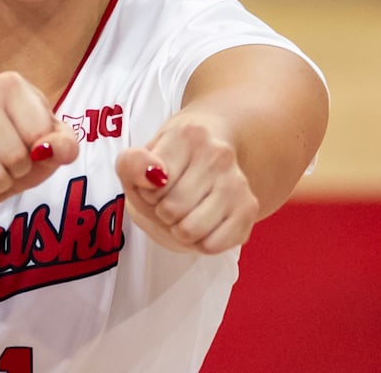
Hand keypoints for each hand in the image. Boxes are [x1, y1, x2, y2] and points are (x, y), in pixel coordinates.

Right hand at [0, 71, 79, 223]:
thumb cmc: (21, 142)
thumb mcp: (51, 141)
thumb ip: (64, 144)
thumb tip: (54, 149)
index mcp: (10, 85)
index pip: (39, 134)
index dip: (42, 150)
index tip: (32, 143)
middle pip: (15, 157)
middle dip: (20, 169)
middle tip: (13, 161)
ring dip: (1, 185)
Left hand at [116, 115, 259, 253]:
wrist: (208, 156)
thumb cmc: (168, 163)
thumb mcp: (137, 160)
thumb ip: (131, 164)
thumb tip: (154, 176)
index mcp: (188, 135)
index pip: (152, 186)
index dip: (147, 193)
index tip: (156, 182)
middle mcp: (218, 154)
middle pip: (171, 210)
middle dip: (163, 212)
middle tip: (172, 198)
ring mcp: (237, 181)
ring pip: (191, 231)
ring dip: (179, 230)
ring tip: (186, 210)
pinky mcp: (249, 208)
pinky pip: (212, 245)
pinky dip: (201, 242)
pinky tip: (204, 221)